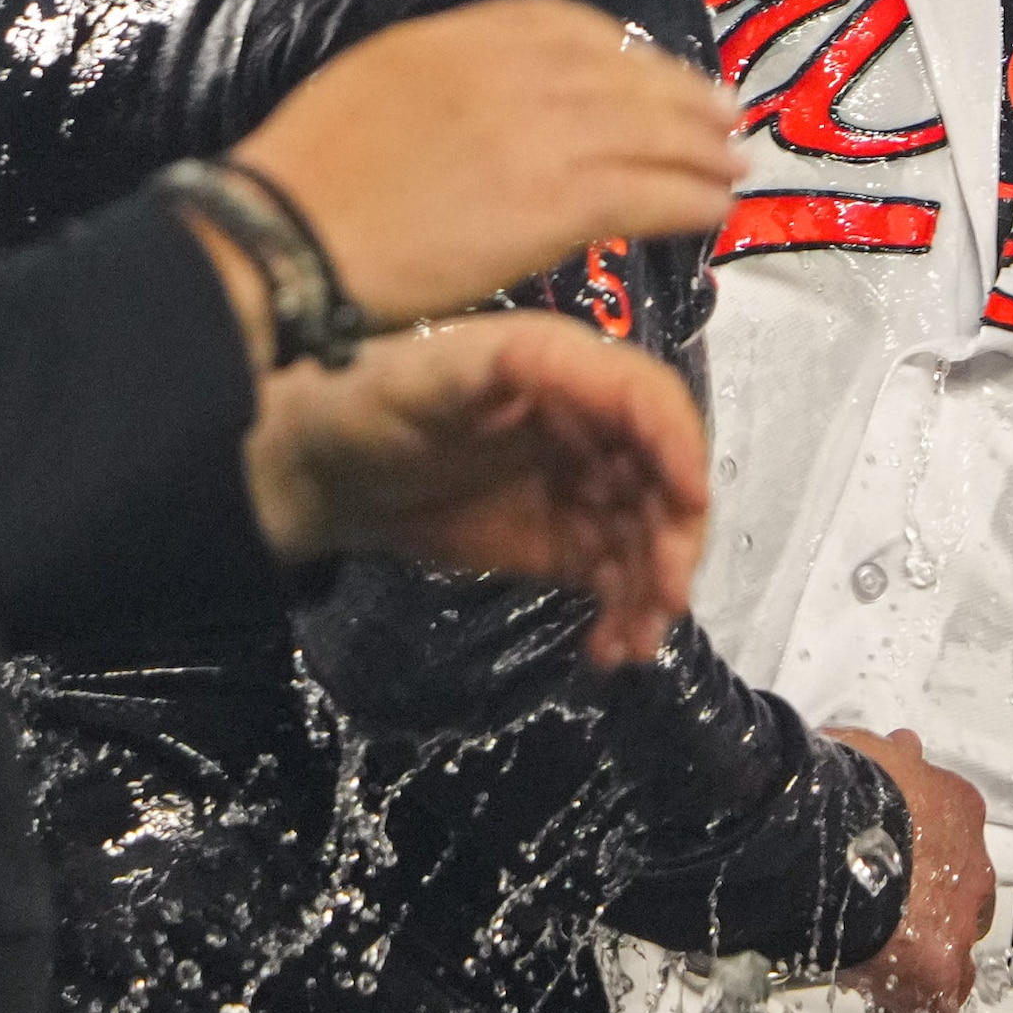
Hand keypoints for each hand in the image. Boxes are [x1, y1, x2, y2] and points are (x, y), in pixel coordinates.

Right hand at [223, 0, 736, 327]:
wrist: (285, 238)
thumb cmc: (302, 183)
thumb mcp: (366, 88)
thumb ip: (436, 83)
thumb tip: (477, 102)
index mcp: (453, 39)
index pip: (561, 24)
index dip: (620, 50)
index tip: (650, 69)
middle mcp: (506, 72)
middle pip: (621, 72)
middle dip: (679, 94)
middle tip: (722, 114)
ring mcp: (536, 133)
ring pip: (648, 130)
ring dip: (700, 147)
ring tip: (731, 162)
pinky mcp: (554, 201)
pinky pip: (647, 191)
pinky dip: (689, 198)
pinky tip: (712, 209)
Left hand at [241, 313, 706, 661]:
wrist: (322, 473)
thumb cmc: (367, 402)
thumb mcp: (433, 374)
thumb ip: (508, 365)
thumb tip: (581, 362)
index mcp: (565, 368)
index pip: (650, 400)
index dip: (681, 446)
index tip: (690, 503)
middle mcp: (588, 425)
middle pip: (665, 477)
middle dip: (673, 537)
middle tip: (664, 597)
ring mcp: (579, 488)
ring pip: (649, 537)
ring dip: (654, 591)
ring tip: (631, 643)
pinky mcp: (562, 543)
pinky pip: (615, 580)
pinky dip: (624, 616)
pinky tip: (608, 649)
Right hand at [824, 727, 990, 1012]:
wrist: (827, 823)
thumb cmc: (837, 783)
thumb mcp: (866, 752)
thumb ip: (886, 760)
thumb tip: (896, 748)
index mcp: (953, 809)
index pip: (951, 848)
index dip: (925, 871)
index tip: (900, 883)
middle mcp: (967, 867)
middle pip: (959, 909)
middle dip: (928, 924)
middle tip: (890, 941)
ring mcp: (955, 924)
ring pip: (954, 968)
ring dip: (925, 983)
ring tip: (891, 1004)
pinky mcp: (933, 975)